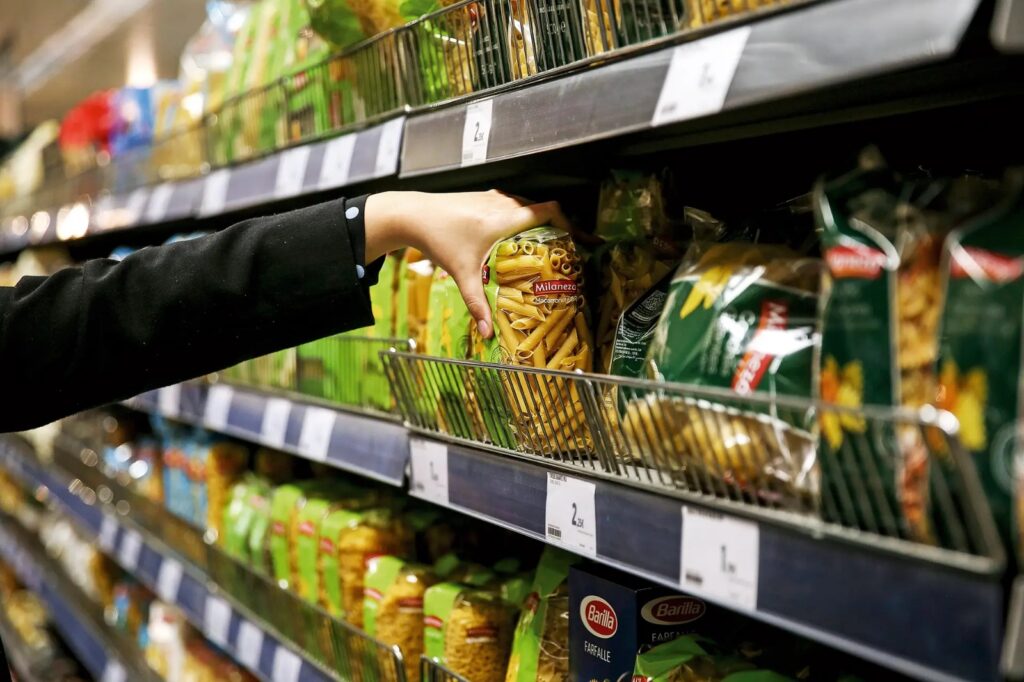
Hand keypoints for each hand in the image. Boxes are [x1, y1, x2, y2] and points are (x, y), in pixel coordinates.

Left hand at [365, 190, 570, 337]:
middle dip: (559, 229)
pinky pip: (512, 205)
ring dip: (540, 223)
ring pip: (528, 206)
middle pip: (544, 211)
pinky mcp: (483, 197)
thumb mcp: (461, 273)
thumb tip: (488, 333)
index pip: (551, 212)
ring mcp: (494, 197)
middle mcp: (504, 203)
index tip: (584, 240)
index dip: (572, 224)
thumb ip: (477, 303)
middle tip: (568, 251)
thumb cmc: (438, 240)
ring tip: (547, 245)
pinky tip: (517, 238)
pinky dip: (522, 218)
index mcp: (505, 218)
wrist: (411, 215)